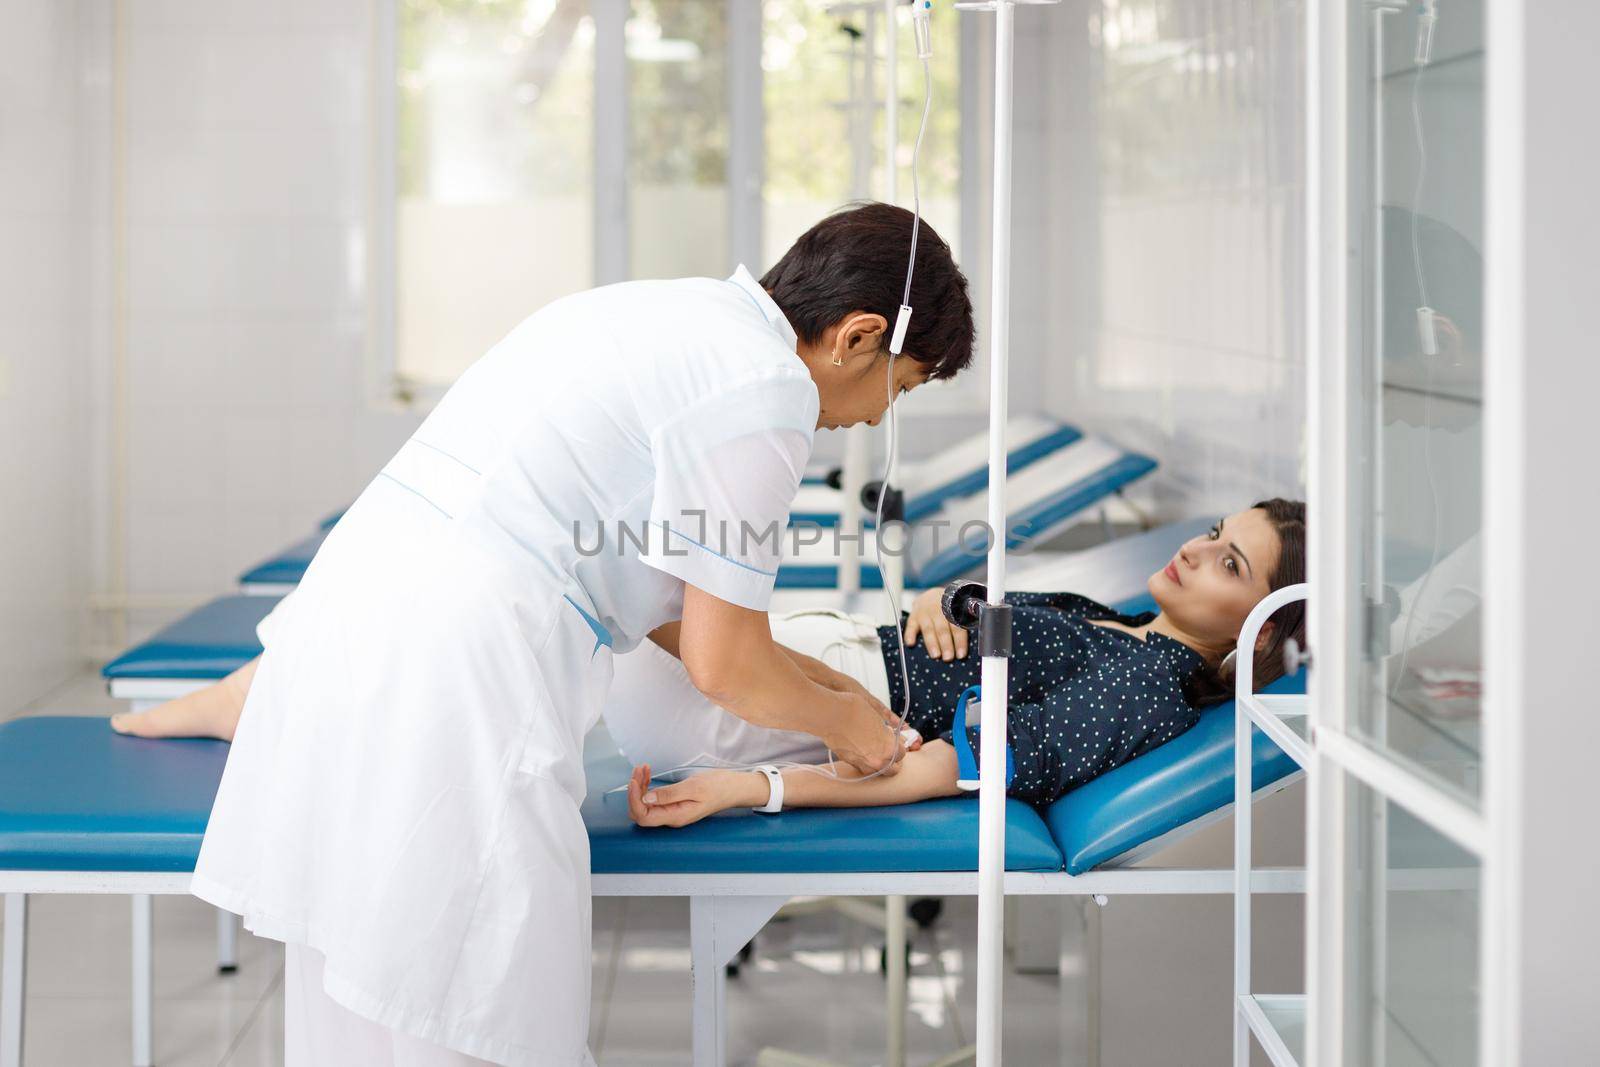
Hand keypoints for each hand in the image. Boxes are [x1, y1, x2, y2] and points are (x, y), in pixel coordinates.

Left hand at [627, 764, 751, 827]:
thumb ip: (669, 795)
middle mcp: (671, 816)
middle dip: (635, 791)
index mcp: (676, 816)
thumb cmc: (718, 787)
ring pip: (645, 803)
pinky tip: (648, 772)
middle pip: (641, 811)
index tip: (634, 780)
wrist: (732, 788)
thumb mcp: (694, 787)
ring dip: (640, 785)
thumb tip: (646, 799)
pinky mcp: (672, 803)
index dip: (634, 800)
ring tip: (643, 768)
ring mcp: (671, 810)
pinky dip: (647, 785)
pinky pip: (653, 798)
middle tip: (639, 770)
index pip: (644, 816)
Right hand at [825, 692, 905, 776]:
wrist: (831, 714)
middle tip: (889, 751)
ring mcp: (862, 763)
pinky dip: (864, 761)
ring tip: (875, 751)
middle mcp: (877, 760)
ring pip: (876, 772)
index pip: (902, 754)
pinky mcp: (848, 762)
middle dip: (893, 761)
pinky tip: (861, 750)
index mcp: (889, 748)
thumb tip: (890, 736)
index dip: (899, 746)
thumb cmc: (854, 710)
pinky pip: (861, 766)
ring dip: (878, 764)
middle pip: (892, 770)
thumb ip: (887, 733)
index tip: (896, 741)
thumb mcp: (878, 717)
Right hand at [902, 587, 969, 660]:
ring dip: (932, 643)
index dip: (960, 641)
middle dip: (946, 644)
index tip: (962, 654)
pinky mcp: (913, 616)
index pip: (958, 626)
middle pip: (943, 629)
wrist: (931, 595)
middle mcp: (938, 610)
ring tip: (936, 655)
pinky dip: (909, 634)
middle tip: (948, 657)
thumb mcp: (959, 609)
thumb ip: (966, 621)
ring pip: (928, 629)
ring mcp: (925, 613)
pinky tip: (911, 643)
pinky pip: (910, 625)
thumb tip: (981, 635)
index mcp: (952, 609)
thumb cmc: (949, 608)